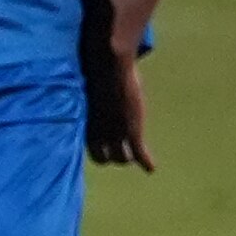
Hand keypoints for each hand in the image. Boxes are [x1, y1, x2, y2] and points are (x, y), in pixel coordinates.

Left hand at [88, 43, 155, 169]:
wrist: (108, 67)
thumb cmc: (95, 72)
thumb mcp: (90, 91)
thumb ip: (91, 100)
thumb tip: (89, 91)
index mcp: (85, 125)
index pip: (90, 148)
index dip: (99, 150)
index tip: (105, 150)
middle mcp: (97, 134)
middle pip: (105, 158)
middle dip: (113, 156)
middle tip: (123, 153)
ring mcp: (115, 133)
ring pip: (123, 157)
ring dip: (129, 157)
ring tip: (136, 156)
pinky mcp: (132, 130)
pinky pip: (138, 152)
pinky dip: (146, 162)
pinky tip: (150, 168)